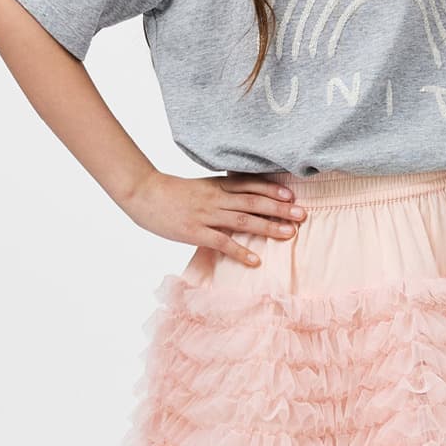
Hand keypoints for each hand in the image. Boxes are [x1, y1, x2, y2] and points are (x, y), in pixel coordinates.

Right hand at [123, 169, 305, 266]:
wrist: (143, 193)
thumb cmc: (169, 192)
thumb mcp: (198, 186)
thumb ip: (218, 191)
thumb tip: (240, 198)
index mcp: (216, 185)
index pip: (250, 185)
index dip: (272, 189)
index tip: (292, 195)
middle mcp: (216, 198)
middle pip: (254, 201)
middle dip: (280, 208)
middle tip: (302, 214)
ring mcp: (206, 215)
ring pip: (244, 220)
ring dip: (268, 227)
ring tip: (289, 234)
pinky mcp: (195, 232)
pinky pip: (222, 242)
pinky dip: (240, 251)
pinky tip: (256, 260)